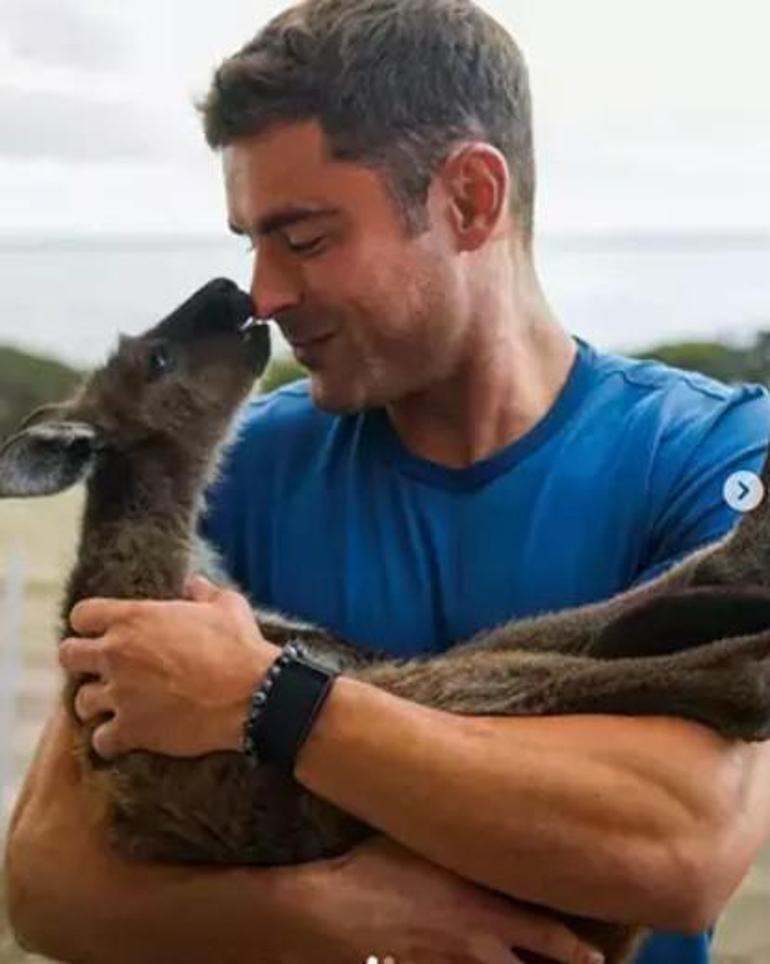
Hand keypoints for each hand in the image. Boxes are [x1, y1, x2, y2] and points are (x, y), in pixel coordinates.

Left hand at [58, 575, 279, 759]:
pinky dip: (111, 740)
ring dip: (97, 703)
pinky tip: (126, 737)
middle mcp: (116, 654)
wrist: (252, 693)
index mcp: (134, 618)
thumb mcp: (226, 605)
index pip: (82, 615)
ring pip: (81, 702)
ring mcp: (120, 694)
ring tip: (116, 706)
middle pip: (68, 656)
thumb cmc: (238, 645)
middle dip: (82, 662)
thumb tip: (194, 584)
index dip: (90, 624)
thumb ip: (203, 592)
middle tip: (104, 670)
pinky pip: (101, 740)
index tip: (103, 632)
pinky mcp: (131, 730)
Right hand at [296, 836, 603, 963]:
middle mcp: (474, 948)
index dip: (578, 952)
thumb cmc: (375, 863)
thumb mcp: (425, 838)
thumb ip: (460, 834)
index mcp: (483, 909)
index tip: (596, 958)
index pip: (549, 937)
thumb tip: (487, 814)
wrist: (329, 910)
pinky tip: (467, 963)